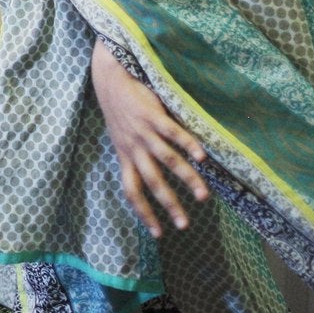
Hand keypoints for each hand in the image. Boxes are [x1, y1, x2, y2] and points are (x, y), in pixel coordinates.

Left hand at [89, 39, 208, 236]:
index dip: (143, 213)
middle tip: (184, 226)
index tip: (158, 234)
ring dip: (186, 180)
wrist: (110, 78)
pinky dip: (188, 145)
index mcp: (124, 156)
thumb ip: (134, 154)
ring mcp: (143, 132)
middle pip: (152, 183)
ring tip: (203, 197)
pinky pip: (173, 133)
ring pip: (167, 161)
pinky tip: (203, 158)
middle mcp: (133, 148)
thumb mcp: (120, 137)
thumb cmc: (120, 110)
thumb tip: (150, 174)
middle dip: (168, 206)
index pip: (131, 192)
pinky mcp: (153, 115)